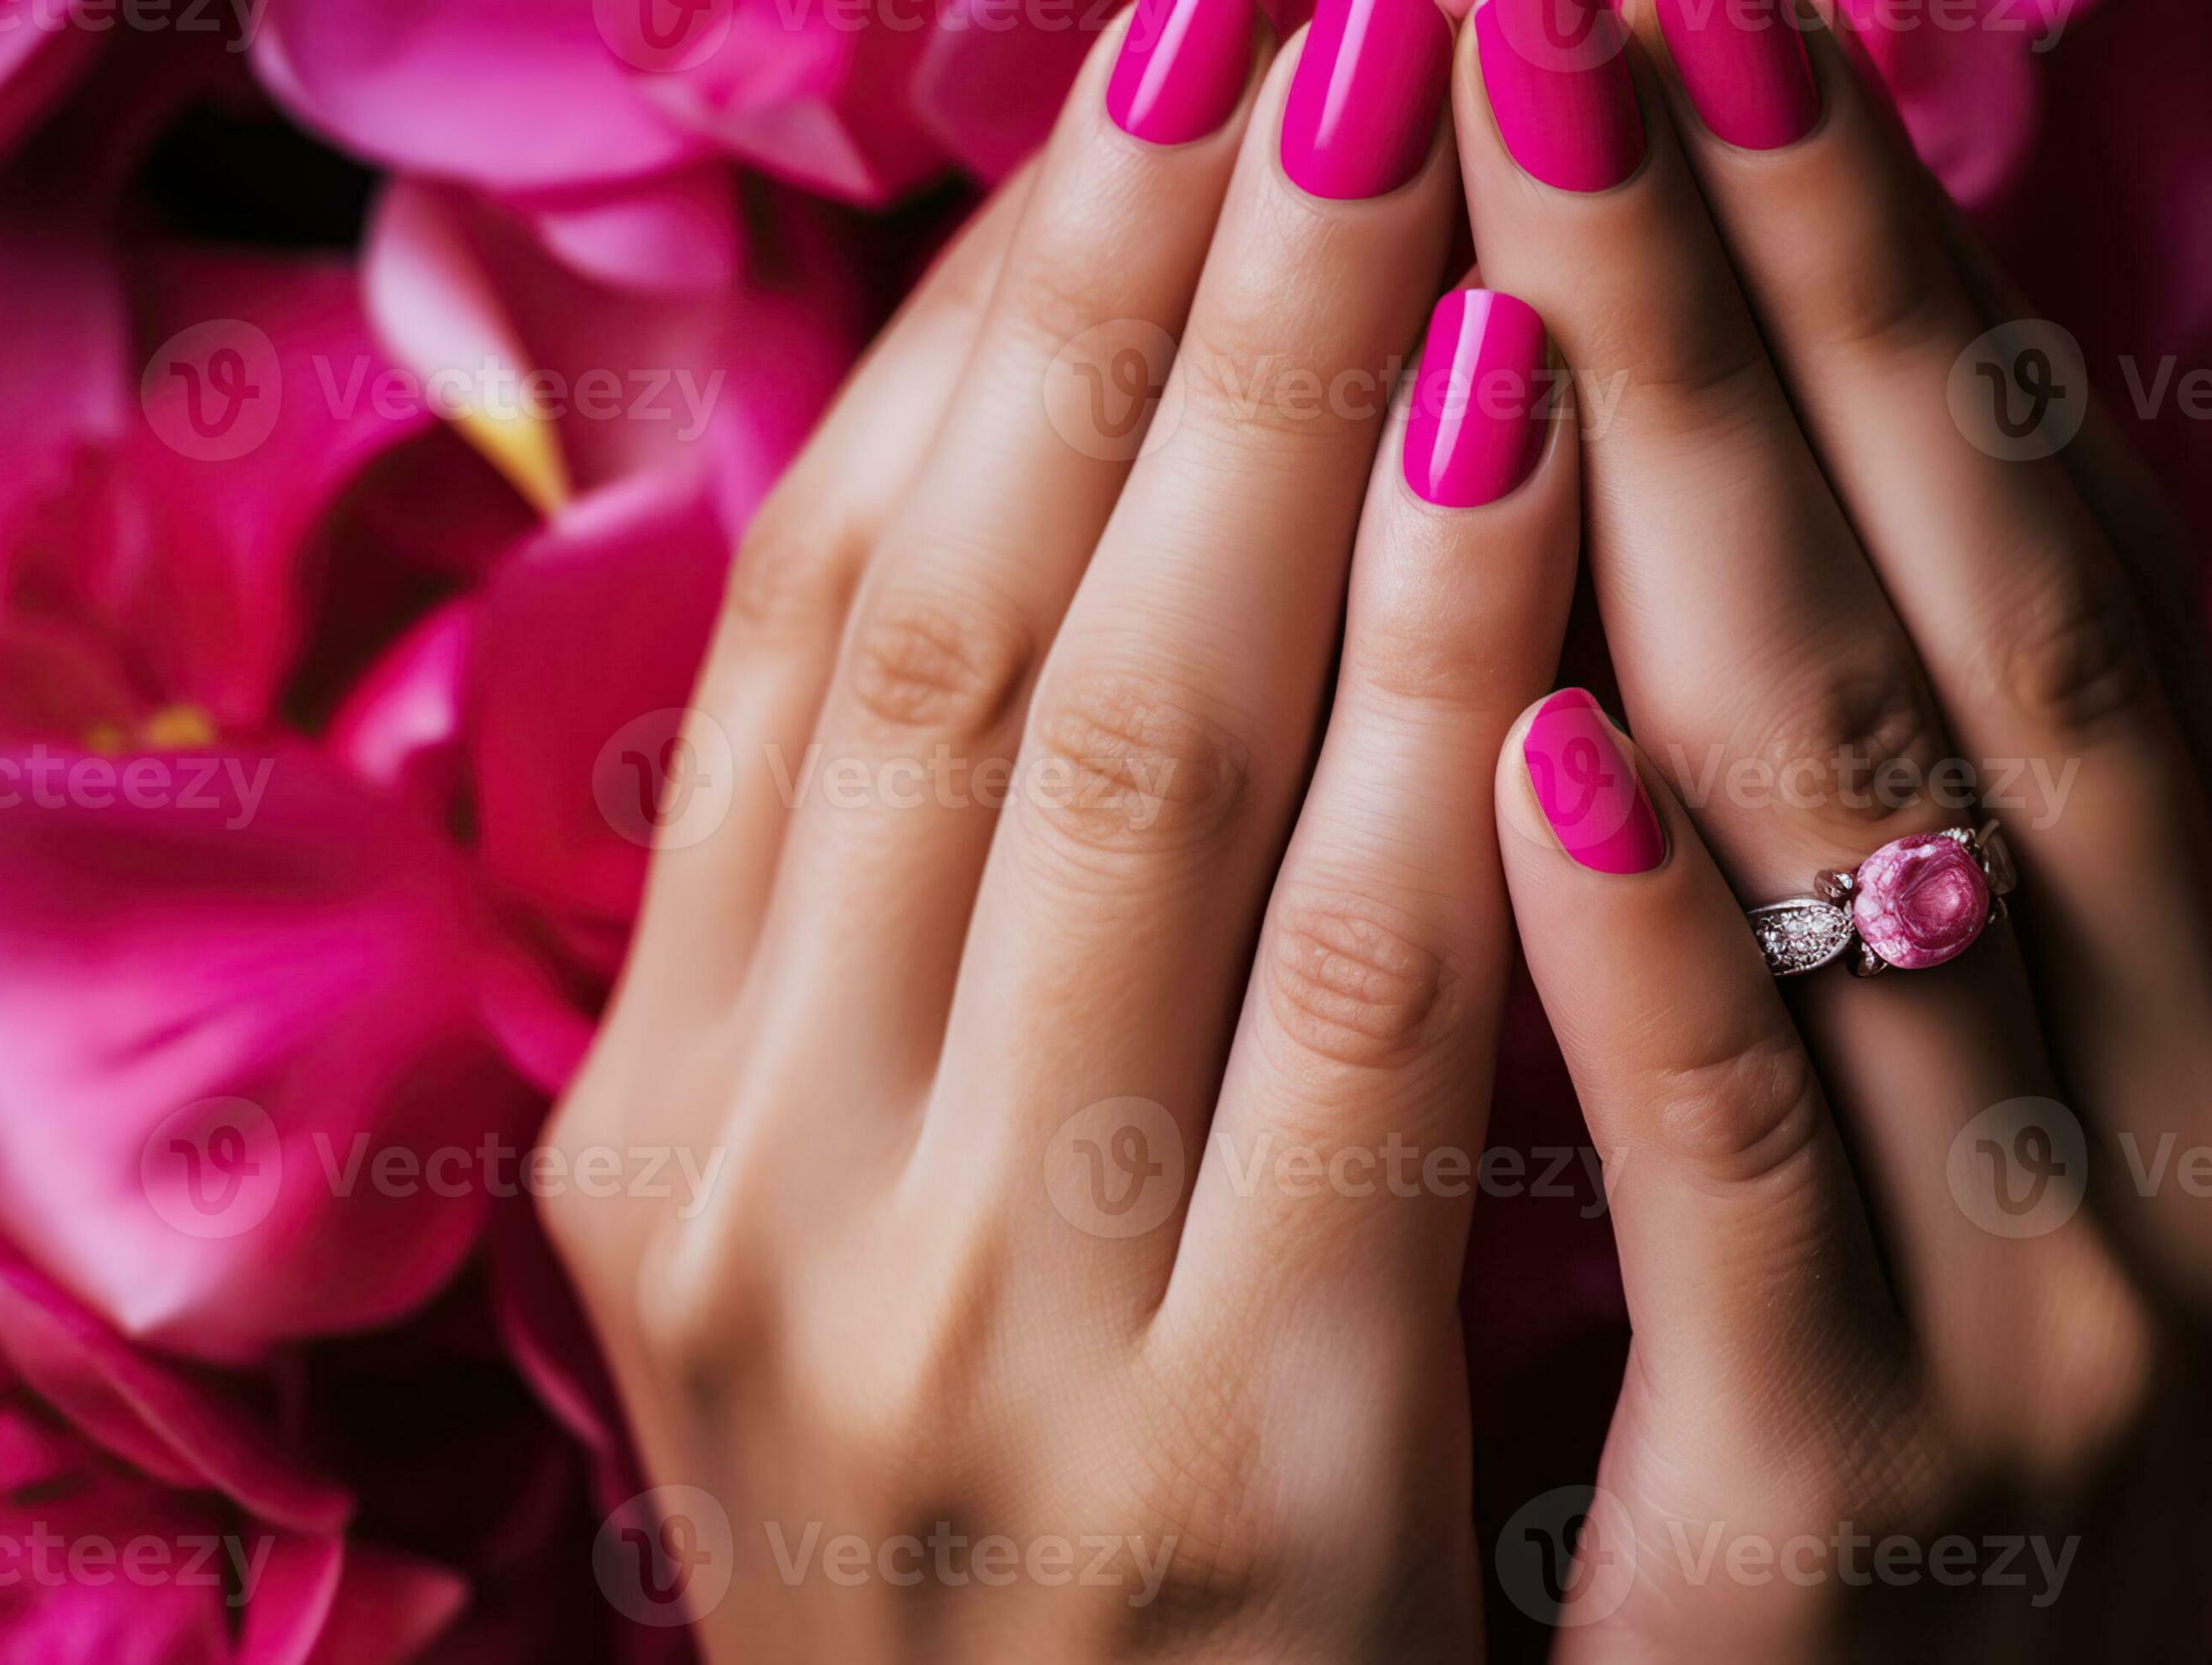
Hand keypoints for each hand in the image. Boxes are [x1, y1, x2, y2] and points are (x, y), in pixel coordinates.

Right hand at [540, 3, 1579, 1653]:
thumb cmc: (1038, 1583)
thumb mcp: (902, 1261)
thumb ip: (936, 954)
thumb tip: (1056, 540)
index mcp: (676, 1130)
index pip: (826, 627)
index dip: (986, 319)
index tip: (1145, 72)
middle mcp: (764, 1199)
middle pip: (978, 622)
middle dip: (1150, 277)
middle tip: (1307, 1)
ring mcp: (970, 1333)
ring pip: (1140, 748)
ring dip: (1293, 394)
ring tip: (1434, 112)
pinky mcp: (1230, 1469)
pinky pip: (1350, 1009)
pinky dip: (1437, 708)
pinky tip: (1535, 449)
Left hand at [1454, 1, 2211, 1654]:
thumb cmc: (1905, 1446)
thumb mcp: (1997, 1121)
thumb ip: (1922, 836)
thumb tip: (1761, 450)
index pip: (2056, 559)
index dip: (1891, 273)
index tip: (1729, 23)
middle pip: (1975, 621)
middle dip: (1774, 285)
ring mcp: (2061, 1321)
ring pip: (1868, 835)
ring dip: (1694, 483)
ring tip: (1524, 181)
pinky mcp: (1858, 1511)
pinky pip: (1744, 1172)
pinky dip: (1644, 940)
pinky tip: (1521, 723)